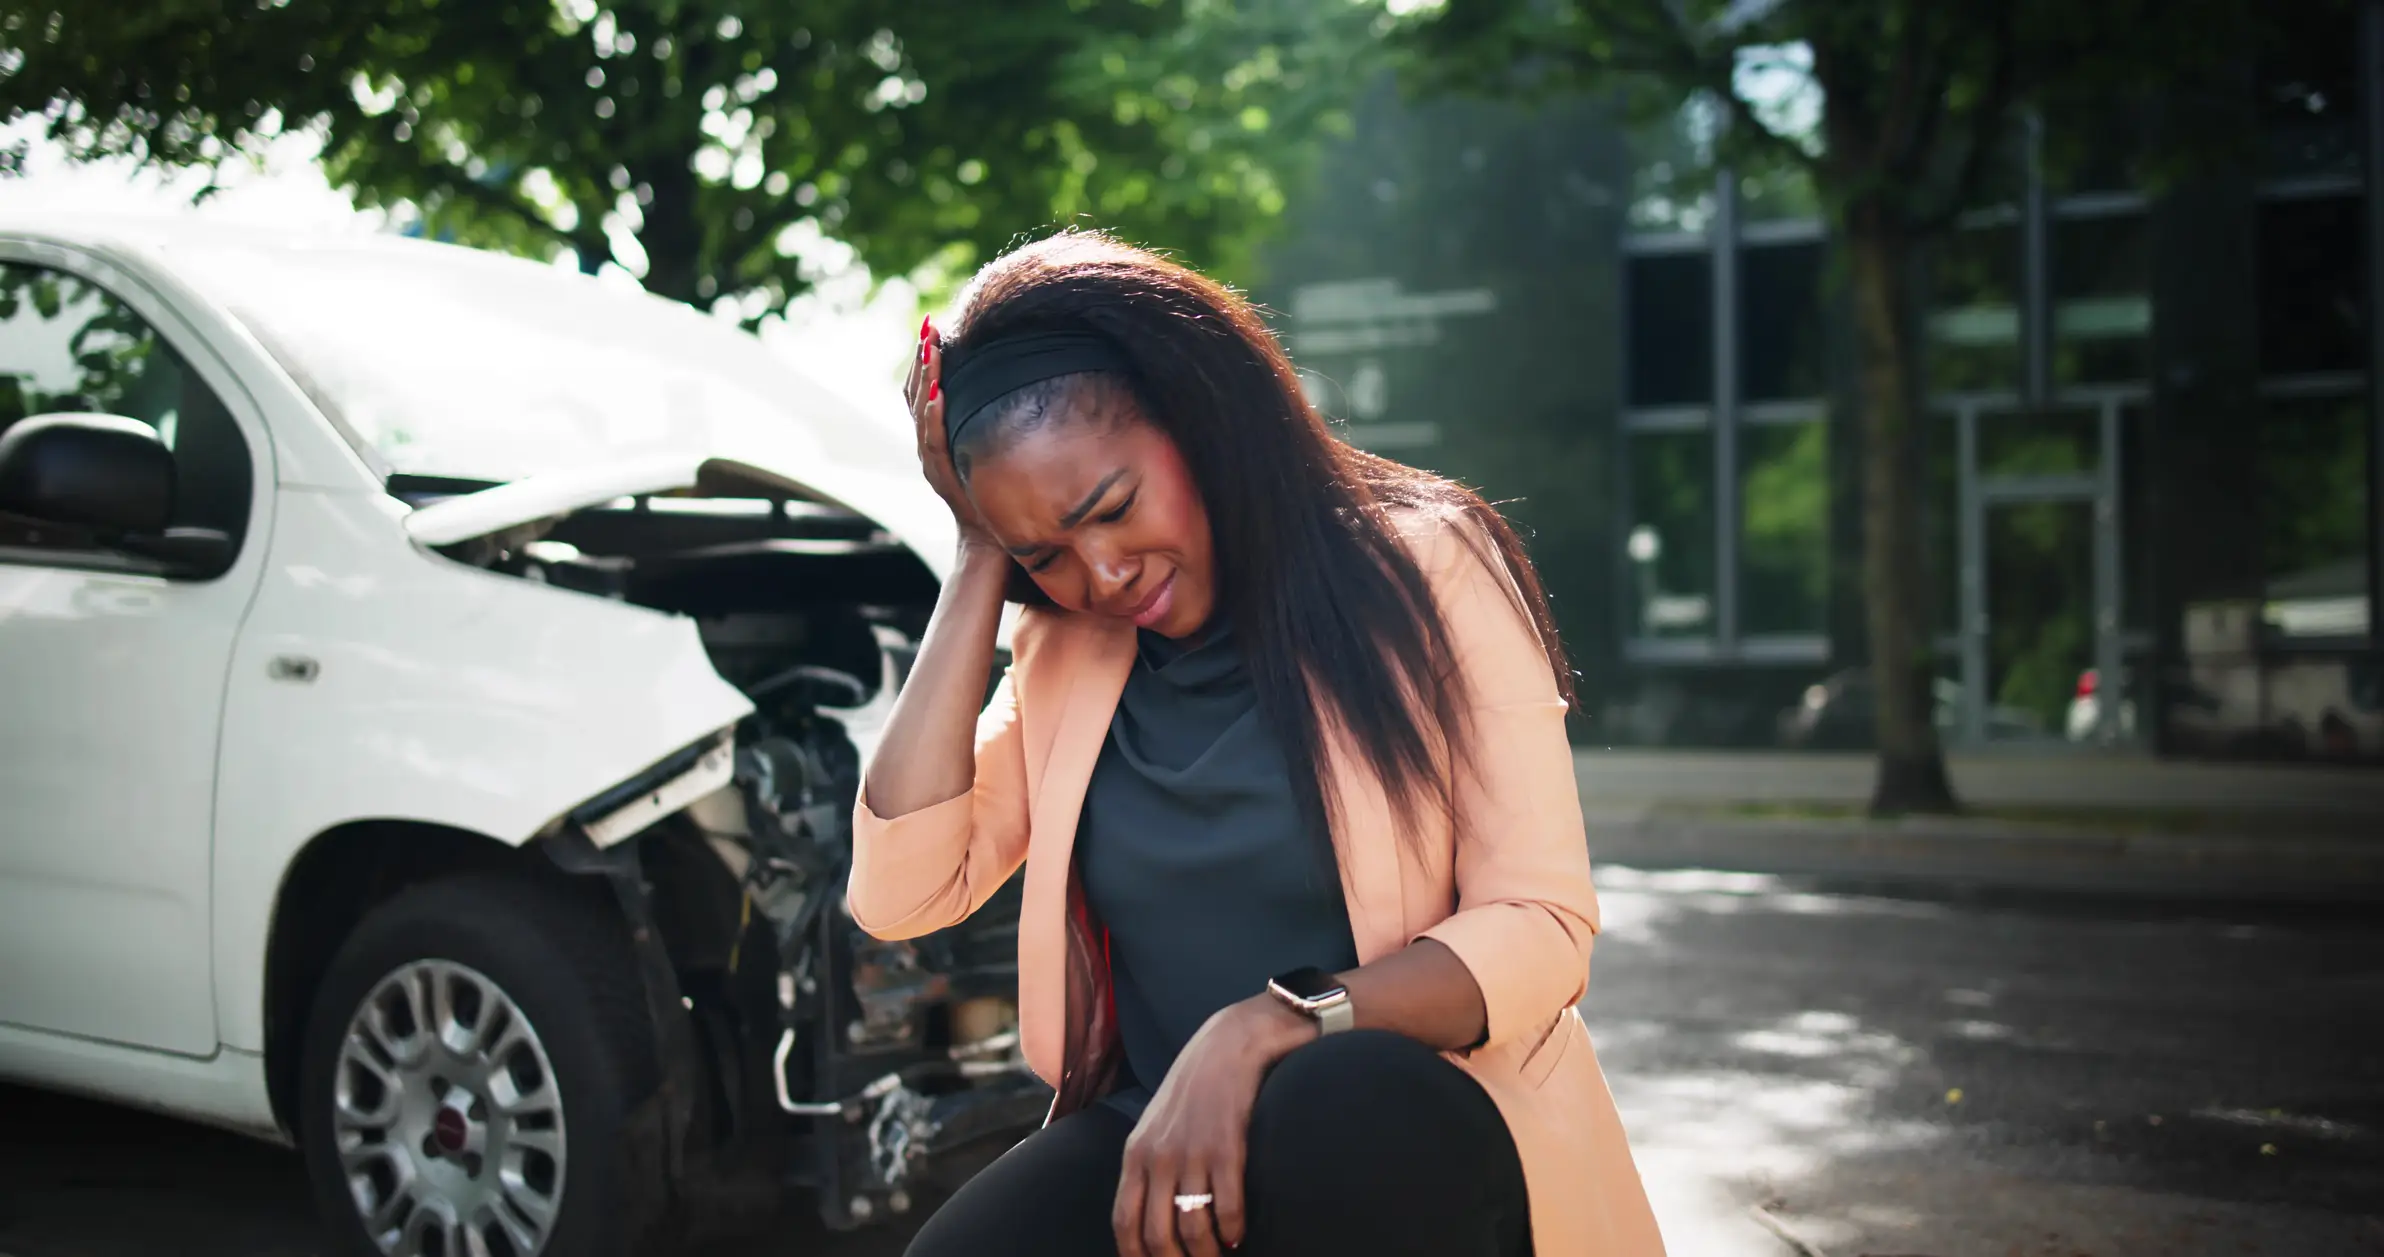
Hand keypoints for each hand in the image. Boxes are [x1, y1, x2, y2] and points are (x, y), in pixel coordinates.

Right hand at [905, 316, 991, 547]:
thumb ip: (987, 423)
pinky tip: (938, 394)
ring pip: (920, 412)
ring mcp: (931, 461)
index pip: (921, 390)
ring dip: (925, 378)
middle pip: (915, 394)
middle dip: (921, 358)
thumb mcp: (988, 451)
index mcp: (935, 437)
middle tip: (928, 327)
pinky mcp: (941, 476)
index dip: (923, 359)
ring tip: (930, 348)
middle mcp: (927, 446)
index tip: (931, 326)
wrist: (988, 543)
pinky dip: (933, 416)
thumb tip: (1012, 386)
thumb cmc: (994, 496)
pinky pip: (933, 441)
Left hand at [1114, 997, 1311, 1256]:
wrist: (1230, 1043)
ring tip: (1221, 1255)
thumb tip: (1149, 1212)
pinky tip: (1239, 1235)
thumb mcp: (1155, 1125)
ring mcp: (1192, 1153)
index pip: (1124, 1223)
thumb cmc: (1195, 1088)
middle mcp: (1158, 1157)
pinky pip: (1227, 1207)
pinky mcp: (1226, 1147)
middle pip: (1157, 1235)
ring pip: (1193, 1229)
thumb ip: (1147, 1165)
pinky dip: (1234, 1231)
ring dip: (1208, 1254)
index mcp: (1136, 1154)